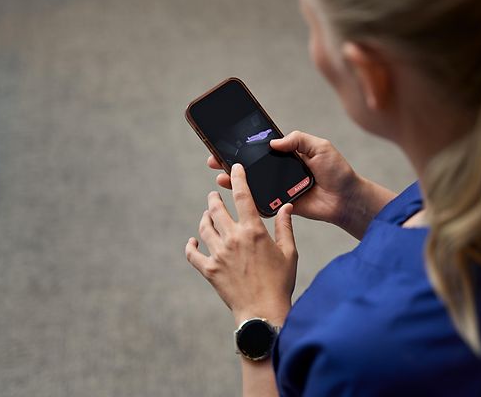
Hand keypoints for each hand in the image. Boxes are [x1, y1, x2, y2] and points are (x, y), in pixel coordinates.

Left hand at [185, 163, 296, 324]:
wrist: (263, 311)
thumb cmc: (280, 283)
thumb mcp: (289, 253)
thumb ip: (285, 227)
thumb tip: (286, 206)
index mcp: (253, 231)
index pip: (243, 196)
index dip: (237, 178)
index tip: (234, 169)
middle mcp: (233, 238)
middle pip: (217, 209)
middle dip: (214, 198)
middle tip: (214, 195)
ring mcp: (218, 254)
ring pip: (204, 227)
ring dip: (205, 218)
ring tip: (207, 215)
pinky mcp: (209, 270)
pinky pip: (193, 254)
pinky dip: (191, 246)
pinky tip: (193, 242)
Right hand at [207, 131, 395, 238]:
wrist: (347, 199)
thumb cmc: (337, 172)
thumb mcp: (320, 147)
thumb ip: (298, 140)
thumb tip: (273, 141)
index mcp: (288, 155)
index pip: (261, 148)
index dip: (243, 146)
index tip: (226, 142)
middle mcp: (280, 171)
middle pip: (251, 166)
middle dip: (231, 162)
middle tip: (214, 159)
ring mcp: (279, 188)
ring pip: (252, 184)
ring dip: (234, 180)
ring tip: (221, 176)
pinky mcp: (282, 204)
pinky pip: (261, 202)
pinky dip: (248, 199)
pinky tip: (235, 194)